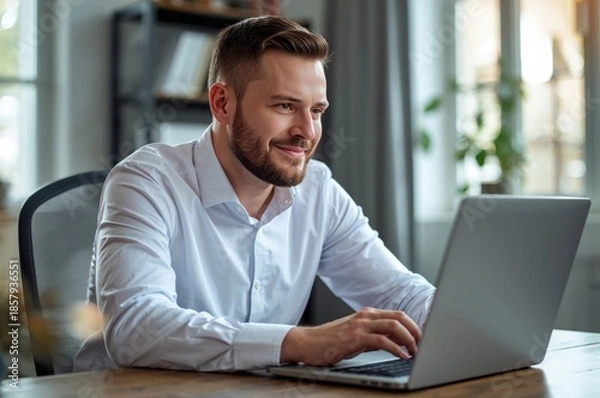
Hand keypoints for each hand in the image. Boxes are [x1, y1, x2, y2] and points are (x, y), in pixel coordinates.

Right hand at [280, 307, 420, 365]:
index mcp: (367, 314)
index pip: (398, 315)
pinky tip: (401, 356)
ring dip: (410, 339)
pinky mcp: (354, 338)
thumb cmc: (330, 341)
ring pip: (394, 326)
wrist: (306, 343)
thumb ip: (375, 336)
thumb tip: (397, 343)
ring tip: (415, 352)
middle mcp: (365, 316)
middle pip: (400, 317)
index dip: (414, 325)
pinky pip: (382, 341)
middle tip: (424, 345)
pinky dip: (396, 348)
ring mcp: (360, 325)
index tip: (423, 338)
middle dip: (416, 331)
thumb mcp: (357, 336)